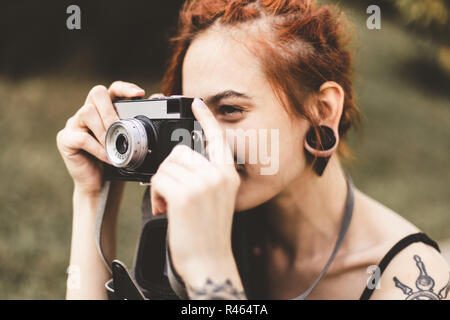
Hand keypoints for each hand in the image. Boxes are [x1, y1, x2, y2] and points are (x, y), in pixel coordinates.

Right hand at [56, 81, 145, 195]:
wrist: (101, 185)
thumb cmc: (116, 161)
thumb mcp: (131, 142)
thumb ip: (140, 121)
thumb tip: (157, 98)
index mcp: (104, 110)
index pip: (113, 90)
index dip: (125, 88)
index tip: (139, 94)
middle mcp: (88, 112)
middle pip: (96, 93)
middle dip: (111, 110)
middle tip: (119, 127)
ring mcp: (74, 124)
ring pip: (87, 112)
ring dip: (104, 131)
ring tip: (113, 147)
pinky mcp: (65, 139)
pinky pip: (82, 137)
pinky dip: (98, 148)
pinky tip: (107, 157)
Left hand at [150, 98, 240, 283]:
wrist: (208, 262)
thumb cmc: (207, 234)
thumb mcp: (216, 200)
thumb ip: (205, 176)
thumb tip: (180, 161)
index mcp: (228, 175)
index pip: (217, 138)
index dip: (206, 118)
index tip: (196, 103)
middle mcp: (218, 175)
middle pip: (180, 152)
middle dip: (169, 171)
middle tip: (171, 196)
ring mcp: (203, 184)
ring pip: (166, 166)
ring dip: (160, 185)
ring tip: (168, 205)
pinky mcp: (185, 194)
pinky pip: (158, 179)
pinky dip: (154, 195)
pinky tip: (163, 210)